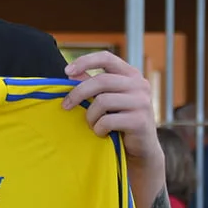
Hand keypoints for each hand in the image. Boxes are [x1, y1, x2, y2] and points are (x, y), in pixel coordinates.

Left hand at [60, 51, 160, 165]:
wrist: (142, 149)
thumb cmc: (120, 121)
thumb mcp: (107, 99)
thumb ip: (92, 84)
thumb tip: (70, 73)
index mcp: (131, 74)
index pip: (106, 58)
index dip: (85, 61)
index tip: (66, 70)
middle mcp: (140, 84)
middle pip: (101, 80)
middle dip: (78, 93)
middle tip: (65, 106)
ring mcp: (142, 102)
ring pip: (102, 101)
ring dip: (90, 116)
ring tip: (92, 124)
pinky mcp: (140, 121)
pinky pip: (107, 121)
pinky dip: (98, 129)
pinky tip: (102, 133)